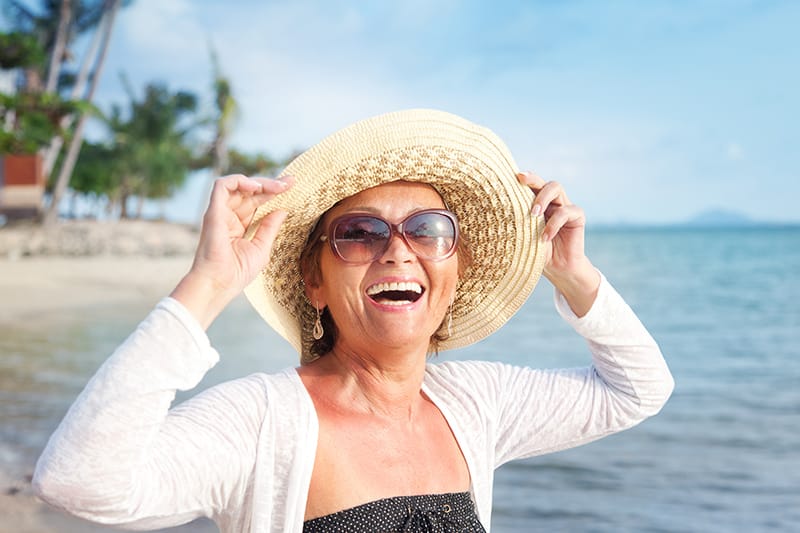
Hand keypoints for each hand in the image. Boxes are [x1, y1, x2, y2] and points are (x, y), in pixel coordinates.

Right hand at [171, 174, 293, 327]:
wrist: (219, 284)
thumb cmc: (237, 272)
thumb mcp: (261, 247)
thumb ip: (270, 227)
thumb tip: (282, 210)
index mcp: (240, 225)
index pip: (257, 202)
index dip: (273, 192)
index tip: (292, 185)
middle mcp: (229, 216)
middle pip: (249, 191)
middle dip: (271, 184)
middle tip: (290, 182)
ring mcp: (220, 212)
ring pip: (237, 185)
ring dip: (258, 182)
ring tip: (277, 186)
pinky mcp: (213, 211)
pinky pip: (222, 186)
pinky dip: (239, 181)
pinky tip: (256, 187)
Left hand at [517, 171, 599, 315]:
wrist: (557, 269)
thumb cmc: (535, 252)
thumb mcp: (521, 237)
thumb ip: (513, 223)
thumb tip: (488, 214)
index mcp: (536, 203)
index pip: (530, 185)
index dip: (523, 177)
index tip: (512, 176)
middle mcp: (551, 201)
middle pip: (543, 181)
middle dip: (532, 179)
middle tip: (521, 181)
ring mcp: (565, 207)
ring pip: (556, 188)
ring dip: (542, 198)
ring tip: (533, 214)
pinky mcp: (577, 217)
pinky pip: (567, 212)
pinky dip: (554, 223)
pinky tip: (545, 237)